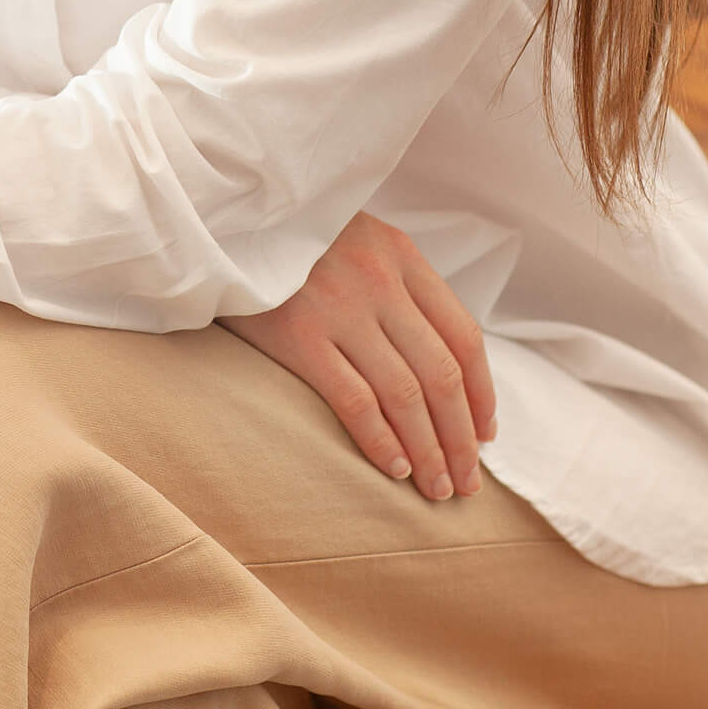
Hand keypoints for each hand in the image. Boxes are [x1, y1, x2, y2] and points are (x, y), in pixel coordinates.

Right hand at [215, 210, 496, 501]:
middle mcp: (378, 281)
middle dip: (461, 438)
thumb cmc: (292, 238)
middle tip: (467, 482)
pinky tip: (394, 467)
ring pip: (405, 395)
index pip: (463, 337)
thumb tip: (440, 363)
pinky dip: (381, 441)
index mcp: (399, 255)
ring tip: (436, 487)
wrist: (223, 220)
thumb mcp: (356, 238)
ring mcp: (339, 308)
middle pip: (441, 375)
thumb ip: (397, 285)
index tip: (484, 435)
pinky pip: (355, 400)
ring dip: (428, 450)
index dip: (482, 395)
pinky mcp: (298, 334)